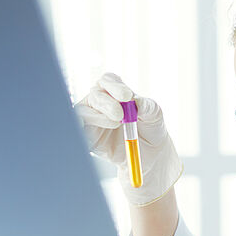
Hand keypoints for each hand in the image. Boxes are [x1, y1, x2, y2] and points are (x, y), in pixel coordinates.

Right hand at [74, 73, 181, 205]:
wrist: (151, 155)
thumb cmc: (151, 129)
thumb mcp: (155, 116)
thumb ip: (147, 106)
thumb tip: (136, 101)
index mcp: (115, 92)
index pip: (108, 80)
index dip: (114, 86)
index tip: (127, 96)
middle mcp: (100, 103)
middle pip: (95, 95)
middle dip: (107, 103)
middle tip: (120, 114)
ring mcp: (92, 120)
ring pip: (83, 112)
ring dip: (97, 117)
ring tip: (116, 124)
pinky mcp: (89, 138)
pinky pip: (80, 133)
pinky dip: (85, 131)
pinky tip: (96, 135)